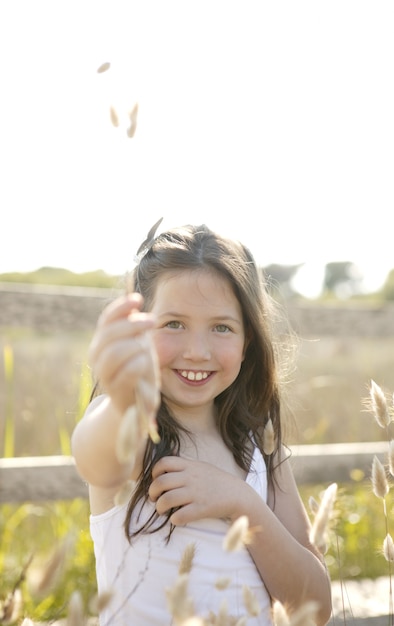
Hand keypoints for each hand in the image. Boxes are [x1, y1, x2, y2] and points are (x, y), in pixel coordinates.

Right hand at [88, 294, 160, 416]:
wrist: (134, 404)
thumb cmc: (138, 368)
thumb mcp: (137, 343)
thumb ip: (134, 326)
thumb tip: (134, 299)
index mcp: (102, 341)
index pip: (106, 319)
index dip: (120, 307)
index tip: (138, 300)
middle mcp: (97, 357)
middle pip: (109, 335)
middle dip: (132, 325)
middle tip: (152, 320)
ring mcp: (104, 375)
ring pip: (114, 353)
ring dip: (135, 345)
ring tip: (147, 347)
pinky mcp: (116, 391)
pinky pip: (126, 373)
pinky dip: (138, 364)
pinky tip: (145, 362)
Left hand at [148, 456, 247, 524]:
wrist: (237, 494)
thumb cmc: (217, 481)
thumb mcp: (201, 467)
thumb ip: (184, 467)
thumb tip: (165, 469)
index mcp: (190, 466)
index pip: (164, 463)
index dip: (154, 472)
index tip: (156, 480)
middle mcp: (191, 478)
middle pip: (160, 482)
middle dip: (152, 492)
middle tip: (154, 498)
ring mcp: (196, 493)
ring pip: (166, 500)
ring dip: (159, 507)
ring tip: (162, 510)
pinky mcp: (201, 509)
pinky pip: (180, 516)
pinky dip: (174, 519)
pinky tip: (176, 519)